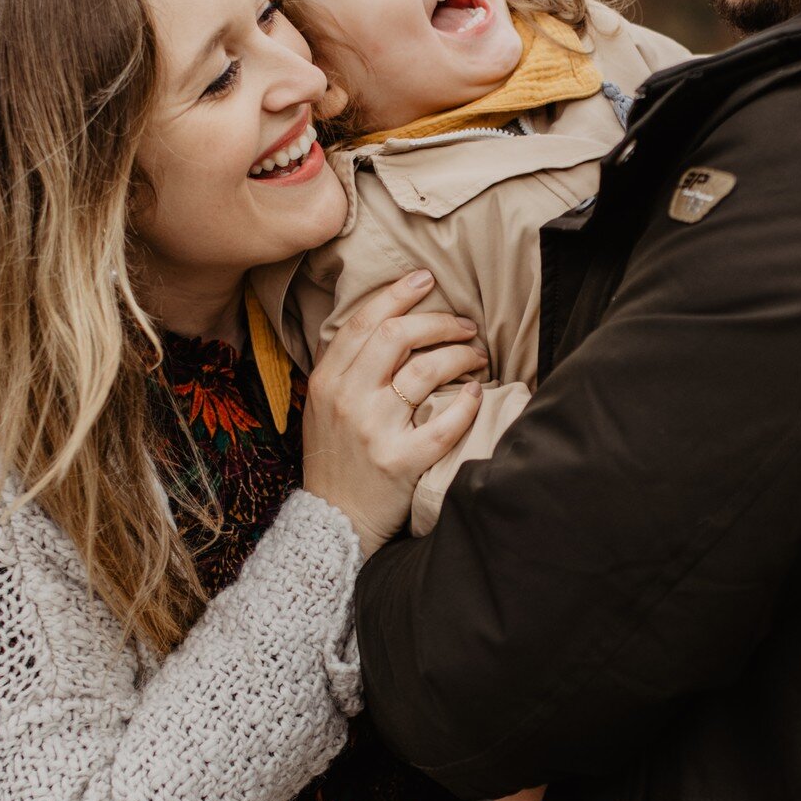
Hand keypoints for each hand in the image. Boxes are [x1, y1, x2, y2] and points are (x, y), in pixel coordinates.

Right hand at [303, 271, 484, 554]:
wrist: (333, 521)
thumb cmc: (336, 459)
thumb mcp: (324, 407)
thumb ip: (347, 367)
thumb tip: (390, 322)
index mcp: (327, 381)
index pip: (364, 321)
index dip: (398, 292)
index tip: (426, 279)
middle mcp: (348, 399)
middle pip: (397, 335)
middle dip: (439, 321)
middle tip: (465, 324)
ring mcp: (373, 430)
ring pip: (424, 371)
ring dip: (459, 356)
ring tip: (477, 356)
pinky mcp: (400, 461)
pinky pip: (444, 423)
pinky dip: (466, 404)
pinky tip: (475, 394)